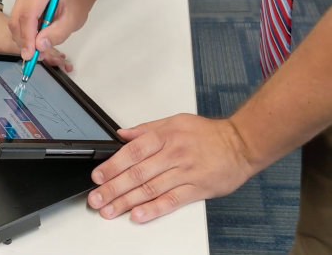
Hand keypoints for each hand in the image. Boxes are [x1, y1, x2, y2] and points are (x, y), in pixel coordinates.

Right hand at [8, 0, 95, 60]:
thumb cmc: (75, 4)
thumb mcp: (73, 21)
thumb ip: (57, 33)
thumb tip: (39, 45)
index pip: (28, 15)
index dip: (27, 37)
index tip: (30, 55)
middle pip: (17, 19)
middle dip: (24, 41)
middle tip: (35, 56)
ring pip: (14, 23)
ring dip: (23, 40)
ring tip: (37, 50)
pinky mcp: (20, 4)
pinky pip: (17, 23)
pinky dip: (23, 35)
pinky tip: (34, 42)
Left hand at [87, 114, 253, 222]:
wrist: (241, 144)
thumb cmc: (207, 134)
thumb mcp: (174, 121)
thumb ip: (146, 129)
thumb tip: (122, 134)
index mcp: (165, 137)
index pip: (132, 152)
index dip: (112, 165)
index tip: (97, 176)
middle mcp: (173, 154)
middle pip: (137, 174)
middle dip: (113, 188)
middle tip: (96, 199)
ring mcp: (184, 173)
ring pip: (150, 189)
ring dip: (127, 202)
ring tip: (110, 210)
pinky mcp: (196, 189)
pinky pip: (172, 200)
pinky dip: (154, 209)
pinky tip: (139, 215)